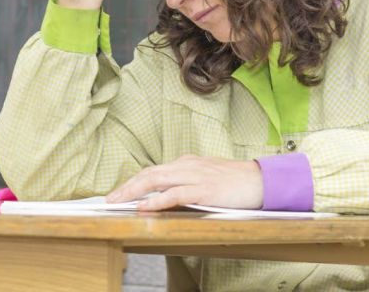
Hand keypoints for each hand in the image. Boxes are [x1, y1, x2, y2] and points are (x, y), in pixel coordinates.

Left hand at [106, 155, 263, 210]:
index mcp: (188, 163)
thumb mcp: (207, 176)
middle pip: (151, 173)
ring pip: (158, 180)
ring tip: (118, 201)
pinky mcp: (204, 190)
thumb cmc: (235, 180)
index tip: (119, 192)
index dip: (134, 181)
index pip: (155, 170)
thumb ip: (188, 180)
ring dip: (134, 191)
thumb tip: (168, 192)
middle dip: (127, 186)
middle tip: (109, 199)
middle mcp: (188, 166)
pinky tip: (144, 207)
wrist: (259, 180)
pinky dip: (157, 200)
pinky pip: (175, 194)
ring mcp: (195, 177)